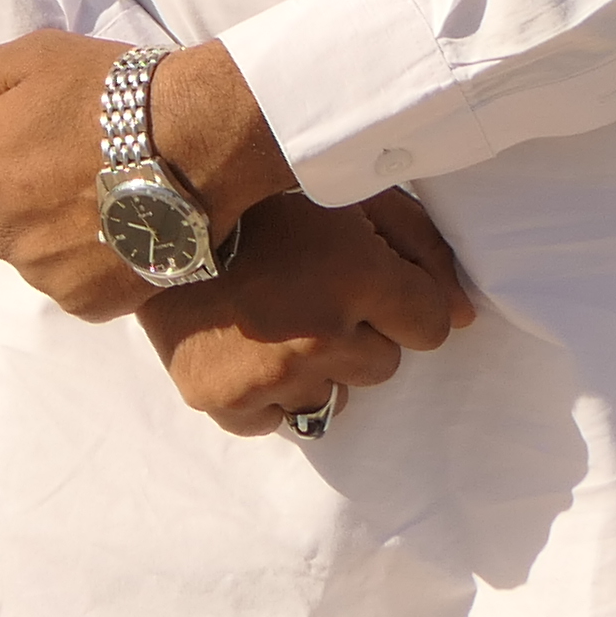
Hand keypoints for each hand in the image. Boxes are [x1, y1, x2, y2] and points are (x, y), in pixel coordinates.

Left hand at [0, 32, 300, 316]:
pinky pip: (76, 287)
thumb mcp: (28, 60)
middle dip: (30, 199)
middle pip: (1, 220)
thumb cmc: (107, 90)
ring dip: (61, 236)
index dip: (6, 156)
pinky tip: (125, 231)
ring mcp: (41, 273)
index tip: (48, 142)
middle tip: (84, 167)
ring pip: (38, 256)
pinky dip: (95, 268)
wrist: (190, 139)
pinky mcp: (85, 302)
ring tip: (112, 199)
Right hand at [141, 192, 472, 434]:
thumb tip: (465, 316)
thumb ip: (420, 249)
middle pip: (384, 366)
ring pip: (332, 397)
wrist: (150, 207)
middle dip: (358, 333)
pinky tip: (242, 345)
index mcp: (355, 276)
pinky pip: (275, 421)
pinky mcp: (221, 400)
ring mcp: (267, 375)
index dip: (403, 303)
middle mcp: (318, 334)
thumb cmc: (262, 195)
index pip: (431, 328)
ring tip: (270, 315)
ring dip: (313, 366)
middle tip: (306, 290)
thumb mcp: (350, 196)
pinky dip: (264, 393)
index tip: (369, 282)